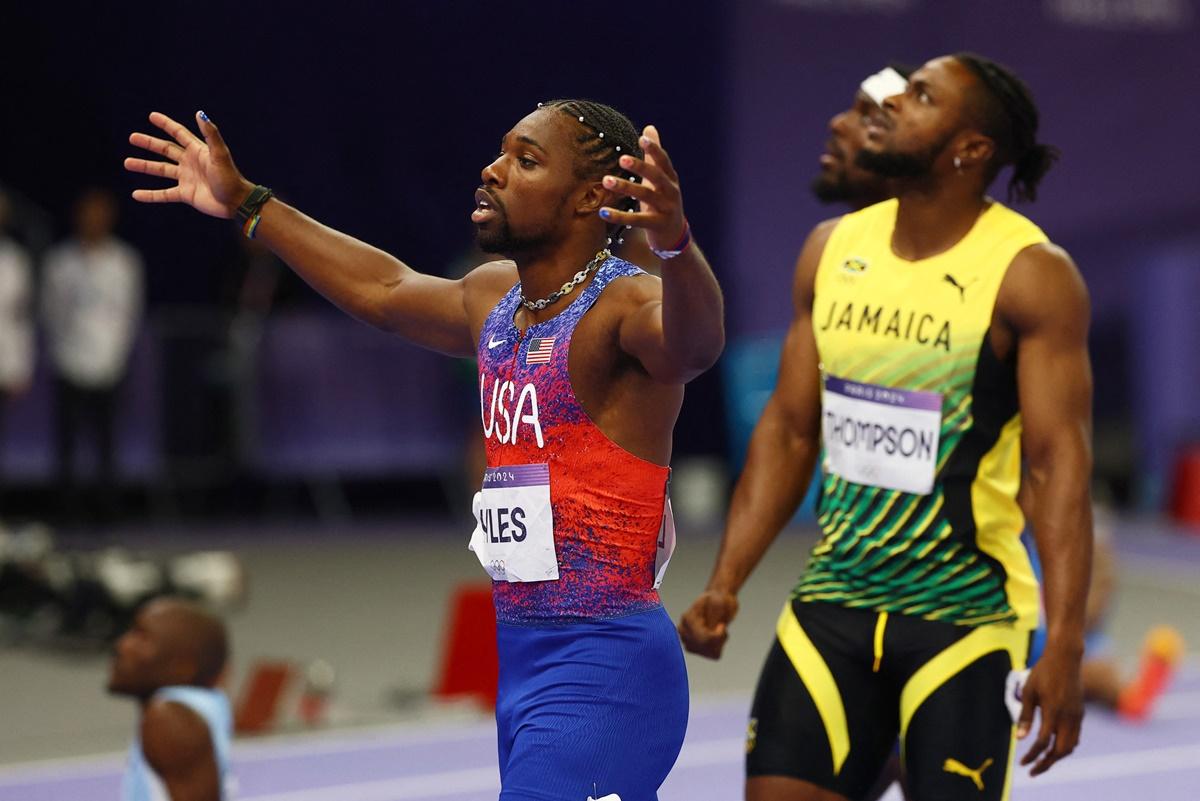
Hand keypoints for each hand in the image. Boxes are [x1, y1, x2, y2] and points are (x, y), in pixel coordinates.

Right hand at [125, 111, 252, 218]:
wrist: (236, 202)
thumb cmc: (230, 177)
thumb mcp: (220, 154)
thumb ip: (210, 134)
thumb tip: (199, 113)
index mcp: (197, 151)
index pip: (178, 134)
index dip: (166, 124)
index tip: (152, 116)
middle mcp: (190, 163)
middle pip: (165, 150)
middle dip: (149, 144)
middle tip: (132, 138)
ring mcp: (186, 178)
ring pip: (161, 170)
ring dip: (144, 166)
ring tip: (127, 162)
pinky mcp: (185, 194)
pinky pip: (164, 194)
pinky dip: (150, 195)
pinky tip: (136, 194)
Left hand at [598, 125, 686, 250]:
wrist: (675, 235)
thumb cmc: (664, 202)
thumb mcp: (662, 179)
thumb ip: (654, 155)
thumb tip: (649, 127)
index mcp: (671, 178)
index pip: (663, 161)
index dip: (654, 149)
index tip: (642, 138)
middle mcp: (671, 192)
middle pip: (656, 176)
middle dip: (640, 167)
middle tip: (622, 159)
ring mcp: (665, 209)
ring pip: (645, 196)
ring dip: (625, 187)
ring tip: (606, 181)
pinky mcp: (656, 225)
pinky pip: (636, 220)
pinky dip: (619, 216)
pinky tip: (602, 211)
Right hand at [678, 589, 738, 659]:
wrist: (718, 600)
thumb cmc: (719, 599)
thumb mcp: (719, 604)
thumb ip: (714, 617)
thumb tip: (711, 630)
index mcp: (687, 619)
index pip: (702, 639)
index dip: (718, 636)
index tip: (722, 625)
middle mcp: (684, 631)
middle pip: (705, 647)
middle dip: (719, 639)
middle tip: (721, 626)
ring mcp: (688, 640)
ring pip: (709, 653)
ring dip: (720, 642)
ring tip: (719, 629)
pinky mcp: (695, 648)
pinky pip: (712, 655)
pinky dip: (720, 646)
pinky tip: (718, 636)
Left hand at [1017, 646, 1083, 775]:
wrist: (1065, 658)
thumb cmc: (1043, 672)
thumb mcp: (1028, 692)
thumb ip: (1025, 716)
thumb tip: (1019, 738)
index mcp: (1053, 712)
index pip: (1043, 743)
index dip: (1032, 755)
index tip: (1022, 763)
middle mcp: (1068, 717)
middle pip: (1060, 751)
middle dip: (1047, 764)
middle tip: (1032, 771)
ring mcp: (1077, 716)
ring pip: (1070, 746)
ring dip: (1057, 757)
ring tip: (1042, 761)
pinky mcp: (1080, 713)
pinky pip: (1075, 736)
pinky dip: (1065, 746)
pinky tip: (1055, 747)